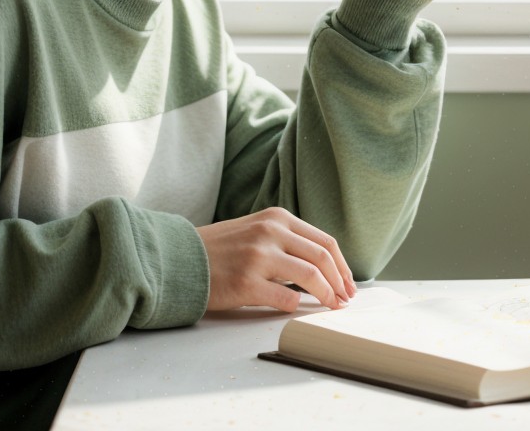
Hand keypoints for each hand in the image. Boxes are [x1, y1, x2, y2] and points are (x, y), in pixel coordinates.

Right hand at [195, 207, 356, 311]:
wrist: (181, 258)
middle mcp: (270, 232)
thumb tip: (325, 267)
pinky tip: (297, 310)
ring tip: (331, 307)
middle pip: (322, 257)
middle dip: (341, 282)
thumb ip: (287, 239)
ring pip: (311, 277)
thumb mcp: (256, 229)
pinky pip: (286, 299)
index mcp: (276, 217)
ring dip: (327, 296)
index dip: (342, 266)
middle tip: (345, 299)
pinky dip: (297, 307)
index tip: (348, 283)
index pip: (324, 241)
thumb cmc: (222, 249)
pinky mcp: (246, 283)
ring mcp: (258, 257)